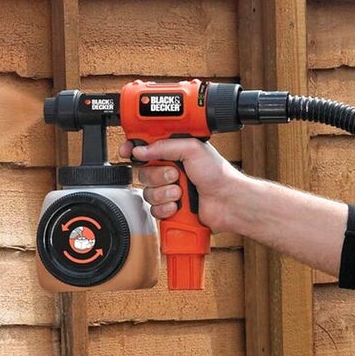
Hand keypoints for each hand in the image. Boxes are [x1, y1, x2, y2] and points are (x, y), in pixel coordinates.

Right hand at [121, 137, 238, 233]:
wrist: (228, 201)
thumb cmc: (218, 174)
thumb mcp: (192, 149)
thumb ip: (164, 146)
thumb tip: (141, 150)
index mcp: (173, 152)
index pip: (145, 148)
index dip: (132, 150)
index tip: (126, 152)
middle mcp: (169, 170)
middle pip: (143, 172)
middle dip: (158, 175)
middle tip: (175, 175)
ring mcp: (169, 190)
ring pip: (147, 192)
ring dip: (164, 193)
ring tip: (181, 192)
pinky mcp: (170, 208)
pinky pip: (154, 209)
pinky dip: (166, 208)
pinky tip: (178, 206)